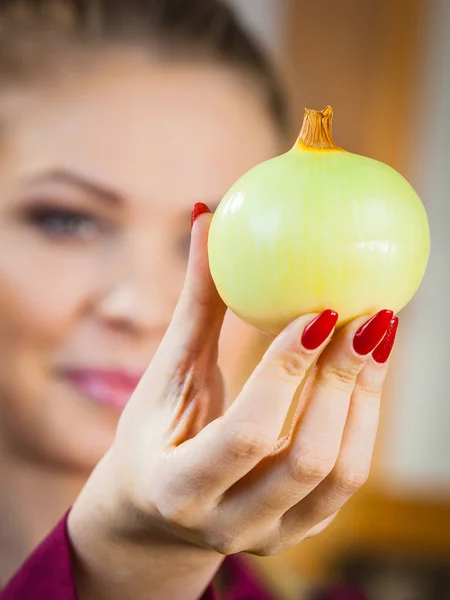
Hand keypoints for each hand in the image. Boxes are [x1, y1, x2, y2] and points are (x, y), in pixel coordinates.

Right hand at [69, 208, 397, 599]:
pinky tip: (366, 368)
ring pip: (340, 473)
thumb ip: (195, 305)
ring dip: (365, 400)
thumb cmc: (153, 434)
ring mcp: (270, 535)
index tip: (320, 312)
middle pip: (307, 458)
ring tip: (379, 334)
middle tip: (370, 317)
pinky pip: (346, 478)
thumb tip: (206, 216)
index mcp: (180, 487)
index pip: (248, 434)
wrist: (156, 514)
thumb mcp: (166, 375)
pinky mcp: (299, 530)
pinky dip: (364, 420)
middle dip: (342, 383)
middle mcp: (229, 523)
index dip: (286, 372)